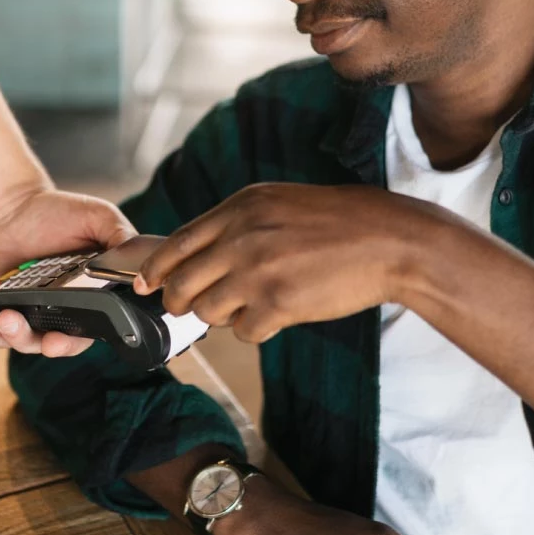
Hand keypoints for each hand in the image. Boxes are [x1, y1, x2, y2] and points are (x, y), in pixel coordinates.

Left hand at [0, 187, 135, 357]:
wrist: (15, 205)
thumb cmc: (62, 213)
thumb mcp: (100, 217)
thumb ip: (121, 238)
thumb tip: (140, 266)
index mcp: (89, 298)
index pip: (89, 331)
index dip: (77, 341)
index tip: (65, 340)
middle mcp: (60, 312)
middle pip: (57, 345)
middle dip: (49, 347)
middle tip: (45, 342)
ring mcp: (29, 313)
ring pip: (23, 342)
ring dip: (13, 336)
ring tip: (4, 318)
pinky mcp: (0, 308)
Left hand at [134, 183, 454, 342]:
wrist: (389, 239)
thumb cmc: (338, 222)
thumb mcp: (278, 202)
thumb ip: (237, 223)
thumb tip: (196, 254)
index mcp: (240, 208)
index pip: (177, 243)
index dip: (155, 269)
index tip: (144, 283)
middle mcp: (242, 237)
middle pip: (182, 283)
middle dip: (177, 302)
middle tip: (185, 309)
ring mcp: (258, 271)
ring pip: (208, 312)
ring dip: (222, 317)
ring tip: (248, 306)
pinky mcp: (279, 303)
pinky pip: (244, 332)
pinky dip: (255, 330)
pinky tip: (276, 316)